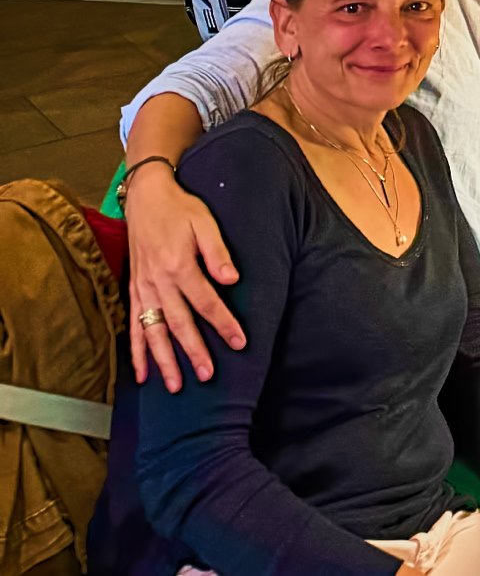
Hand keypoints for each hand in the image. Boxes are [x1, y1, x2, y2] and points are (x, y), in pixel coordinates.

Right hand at [125, 165, 246, 389]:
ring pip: (154, 333)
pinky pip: (134, 328)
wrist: (147, 200)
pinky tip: (142, 374)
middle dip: (195, 352)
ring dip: (165, 361)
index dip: (224, 324)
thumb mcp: (205, 222)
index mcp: (180, 266)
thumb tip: (233, 279)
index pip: (207, 303)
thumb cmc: (181, 210)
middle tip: (208, 376)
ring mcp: (144, 290)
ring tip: (176, 385)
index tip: (240, 342)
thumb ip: (217, 252)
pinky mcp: (134, 292)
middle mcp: (159, 283)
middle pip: (180, 325)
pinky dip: (137, 352)